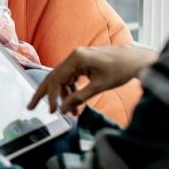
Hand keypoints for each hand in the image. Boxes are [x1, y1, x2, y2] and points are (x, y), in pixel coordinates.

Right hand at [28, 43, 157, 114]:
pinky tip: (76, 102)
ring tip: (70, 112)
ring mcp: (78, 59)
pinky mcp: (84, 63)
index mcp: (76, 58)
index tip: (52, 111)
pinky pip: (71, 78)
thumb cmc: (121, 70)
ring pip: (62, 79)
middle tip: (31, 107)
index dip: (51, 97)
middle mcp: (74, 56)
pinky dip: (72, 90)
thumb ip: (80, 97)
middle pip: (53, 77)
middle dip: (43, 94)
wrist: (138, 59)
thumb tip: (64, 109)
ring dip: (63, 96)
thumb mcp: (100, 86)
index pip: (56, 79)